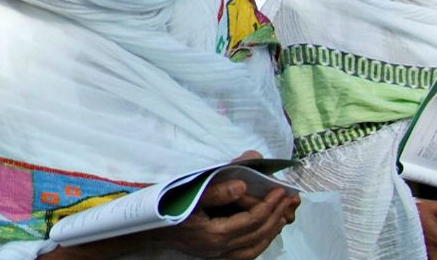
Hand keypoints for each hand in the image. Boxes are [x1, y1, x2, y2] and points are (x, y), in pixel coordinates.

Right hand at [150, 177, 298, 259]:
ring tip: (283, 214)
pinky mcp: (215, 255)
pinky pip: (246, 254)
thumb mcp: (188, 193)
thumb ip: (216, 189)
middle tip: (290, 199)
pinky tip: (265, 231)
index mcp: (215, 233)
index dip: (269, 205)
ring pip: (255, 247)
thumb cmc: (165, 206)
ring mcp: (218, 254)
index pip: (252, 219)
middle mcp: (220, 248)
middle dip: (276, 215)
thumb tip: (244, 185)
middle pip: (257, 234)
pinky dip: (260, 242)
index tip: (281, 190)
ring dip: (272, 230)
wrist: (146, 229)